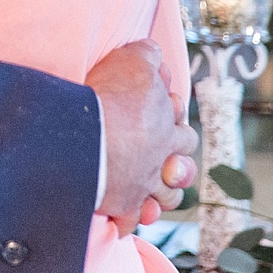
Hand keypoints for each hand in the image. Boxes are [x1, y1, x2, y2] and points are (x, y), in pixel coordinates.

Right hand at [87, 40, 198, 235]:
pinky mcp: (124, 204)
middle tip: (165, 159)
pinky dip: (127, 221)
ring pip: (167, 196)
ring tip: (152, 195)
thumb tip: (155, 51)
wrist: (89, 139)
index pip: (179, 119)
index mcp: (166, 122)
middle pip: (183, 162)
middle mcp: (162, 155)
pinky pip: (130, 220)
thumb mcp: (130, 62)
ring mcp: (146, 182)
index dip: (171, 114)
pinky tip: (121, 220)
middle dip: (178, 162)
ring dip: (160, 195)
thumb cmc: (110, 98)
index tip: (159, 110)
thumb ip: (146, 54)